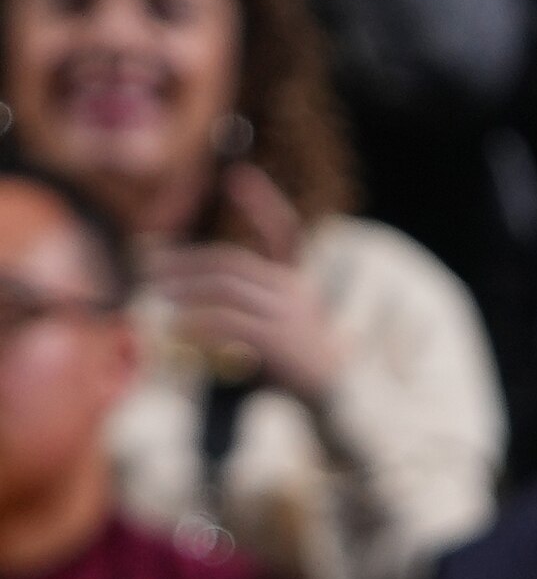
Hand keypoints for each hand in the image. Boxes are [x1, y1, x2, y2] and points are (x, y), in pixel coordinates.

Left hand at [145, 168, 340, 402]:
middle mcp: (296, 291)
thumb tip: (193, 313)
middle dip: (188, 262)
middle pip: (233, 264)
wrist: (342, 403)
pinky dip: (202, 322)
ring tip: (160, 293)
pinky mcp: (280, 340)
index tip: (238, 176)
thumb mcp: (278, 337)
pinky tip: (181, 327)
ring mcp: (290, 314)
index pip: (284, 231)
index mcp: (298, 284)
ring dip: (188, 289)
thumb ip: (246, 318)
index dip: (262, 202)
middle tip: (152, 267)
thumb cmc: (304, 374)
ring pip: (227, 288)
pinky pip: (231, 322)